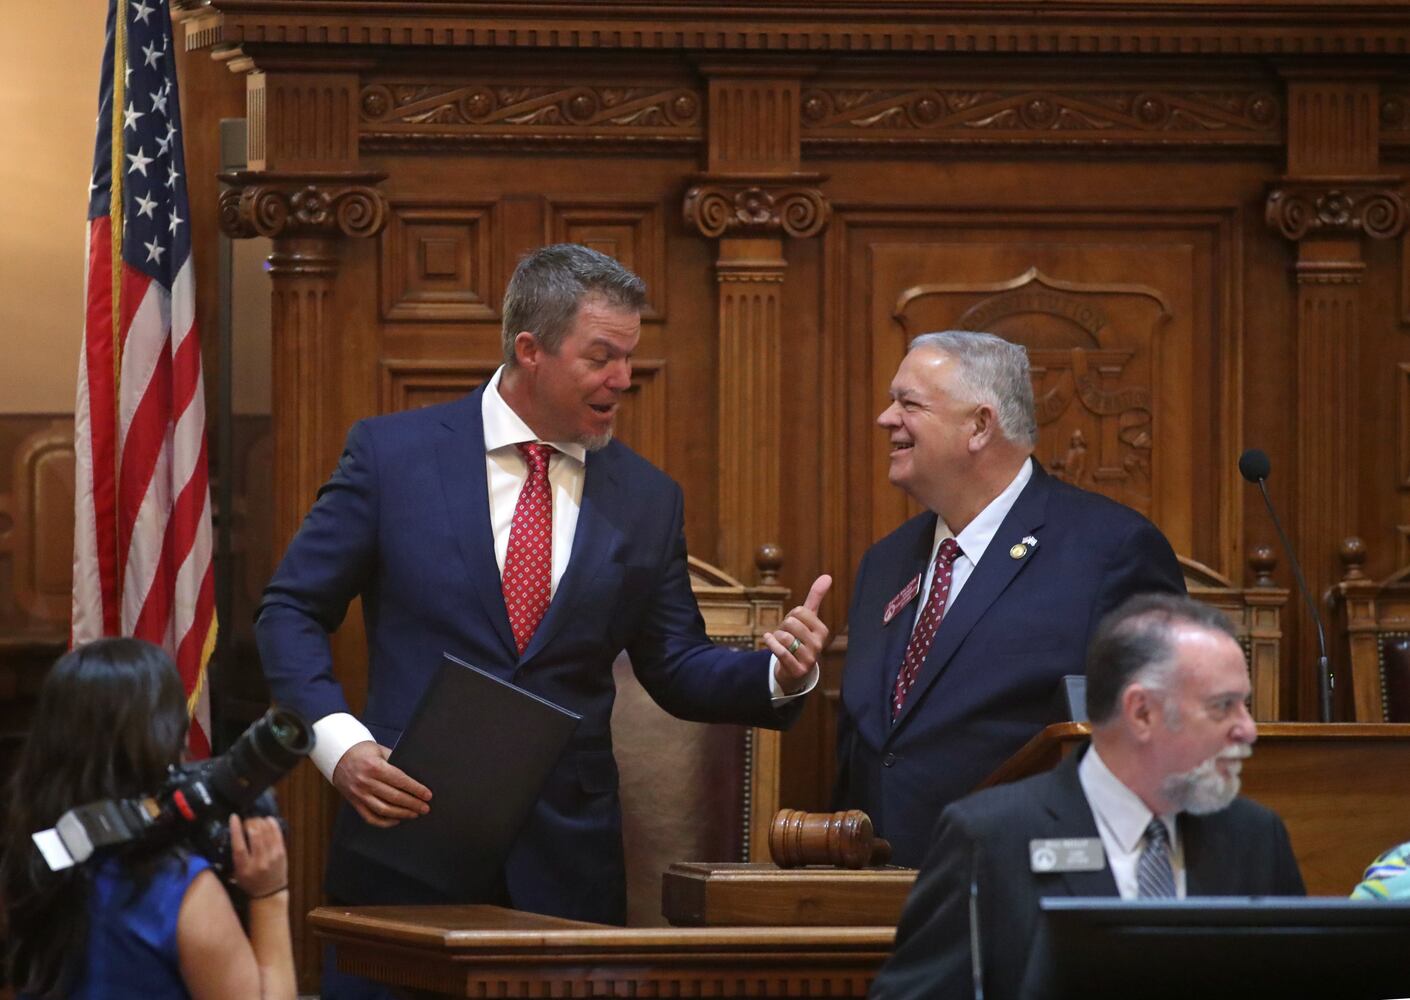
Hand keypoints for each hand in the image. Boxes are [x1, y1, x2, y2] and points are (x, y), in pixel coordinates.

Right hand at [229, 814, 287, 899]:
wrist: (269, 893)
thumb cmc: (250, 882)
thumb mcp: (237, 873)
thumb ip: (235, 856)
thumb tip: (233, 833)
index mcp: (244, 867)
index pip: (239, 846)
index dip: (236, 829)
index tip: (234, 817)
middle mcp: (258, 862)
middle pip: (255, 835)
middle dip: (250, 823)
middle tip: (247, 820)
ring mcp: (272, 857)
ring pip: (266, 833)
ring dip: (261, 822)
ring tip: (257, 819)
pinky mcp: (281, 854)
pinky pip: (277, 835)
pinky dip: (273, 825)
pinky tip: (269, 820)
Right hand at [331, 740, 431, 827]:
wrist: (337, 756)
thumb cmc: (362, 751)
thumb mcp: (380, 750)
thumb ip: (395, 761)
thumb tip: (414, 775)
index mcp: (375, 767)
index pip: (400, 781)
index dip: (416, 789)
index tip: (427, 795)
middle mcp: (366, 782)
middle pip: (394, 797)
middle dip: (413, 804)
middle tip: (425, 808)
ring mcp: (359, 794)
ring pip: (383, 809)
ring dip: (402, 813)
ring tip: (414, 814)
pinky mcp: (354, 802)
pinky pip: (370, 817)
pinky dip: (384, 822)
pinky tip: (396, 820)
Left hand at [765, 574, 832, 694]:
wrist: (794, 671)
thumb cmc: (800, 640)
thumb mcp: (808, 619)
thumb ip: (816, 597)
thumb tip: (827, 576)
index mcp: (822, 630)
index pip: (799, 611)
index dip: (790, 615)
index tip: (792, 625)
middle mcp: (819, 645)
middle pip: (791, 623)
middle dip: (782, 627)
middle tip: (785, 635)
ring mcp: (809, 659)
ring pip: (785, 637)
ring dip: (776, 638)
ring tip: (779, 642)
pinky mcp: (797, 670)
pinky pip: (781, 652)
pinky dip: (771, 644)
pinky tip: (767, 640)